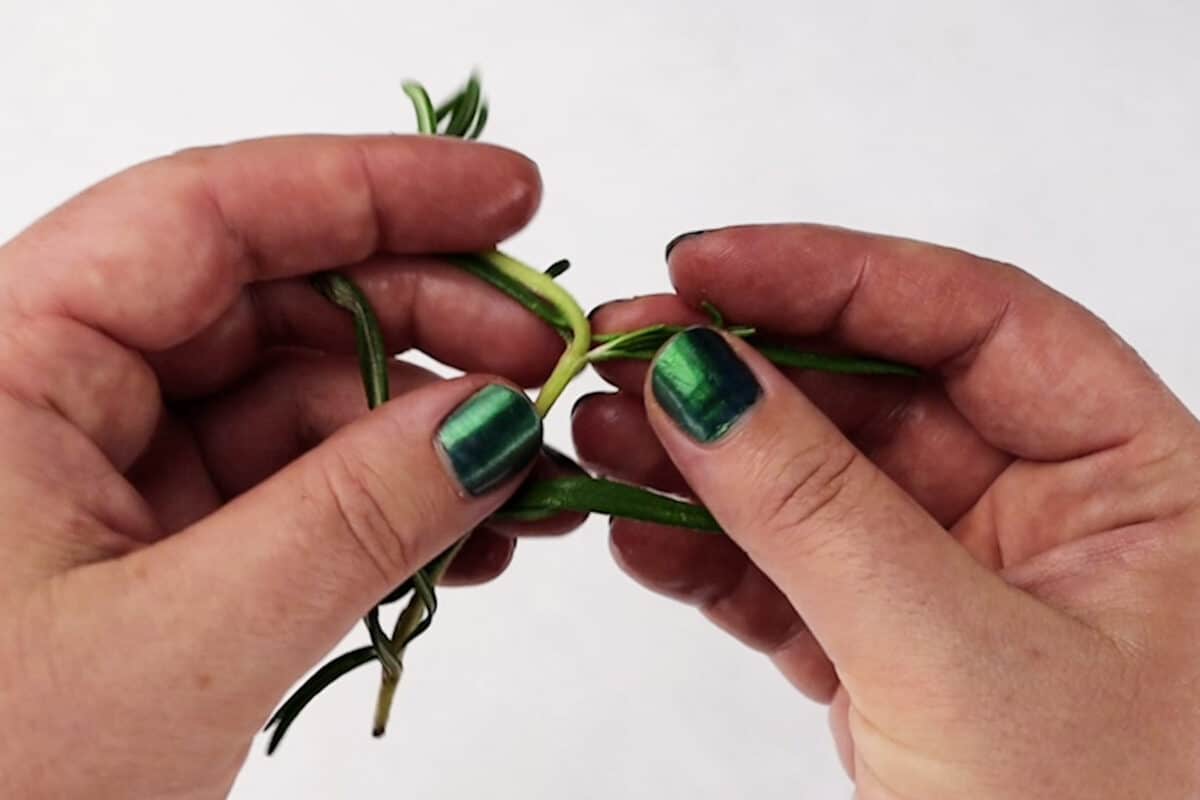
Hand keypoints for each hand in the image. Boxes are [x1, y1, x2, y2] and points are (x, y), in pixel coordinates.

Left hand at [0, 135, 578, 798]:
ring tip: (527, 483)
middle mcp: (51, 395)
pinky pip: (293, 485)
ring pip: (296, 400)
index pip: (208, 216)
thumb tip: (493, 421)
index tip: (509, 197)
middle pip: (269, 299)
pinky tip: (469, 537)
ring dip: (424, 434)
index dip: (374, 188)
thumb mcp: (186, 642)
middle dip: (426, 324)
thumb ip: (356, 516)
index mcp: (5, 364)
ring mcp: (107, 472)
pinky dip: (388, 504)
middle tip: (543, 367)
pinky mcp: (153, 541)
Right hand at [573, 225, 1199, 797]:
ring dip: (701, 456)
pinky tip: (631, 524)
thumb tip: (701, 376)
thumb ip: (817, 511)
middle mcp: (1050, 514)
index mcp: (1134, 479)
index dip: (834, 275)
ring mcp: (958, 581)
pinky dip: (705, 550)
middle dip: (742, 370)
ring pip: (813, 481)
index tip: (706, 266)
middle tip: (621, 354)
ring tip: (596, 434)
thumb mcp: (955, 658)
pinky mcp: (888, 648)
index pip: (976, 322)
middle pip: (873, 395)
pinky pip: (787, 571)